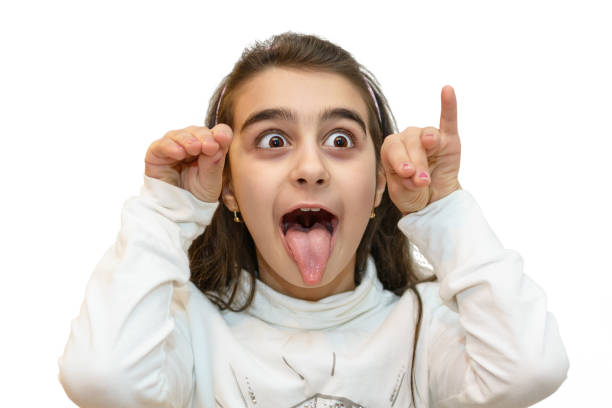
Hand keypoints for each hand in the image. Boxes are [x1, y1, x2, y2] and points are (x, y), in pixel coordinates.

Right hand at [144, 124, 232, 202]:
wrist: (179, 214)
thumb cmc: (197, 196)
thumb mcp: (212, 181)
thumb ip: (215, 161)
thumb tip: (220, 139)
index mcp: (209, 148)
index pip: (217, 133)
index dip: (220, 134)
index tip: (223, 139)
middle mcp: (191, 144)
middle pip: (198, 131)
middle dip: (204, 137)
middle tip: (210, 146)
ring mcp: (173, 147)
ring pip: (179, 135)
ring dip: (188, 140)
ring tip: (195, 148)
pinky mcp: (156, 154)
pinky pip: (161, 145)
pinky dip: (170, 146)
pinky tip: (179, 153)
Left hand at [381, 85, 461, 214]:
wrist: (433, 203)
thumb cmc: (412, 194)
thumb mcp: (401, 193)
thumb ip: (402, 182)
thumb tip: (414, 173)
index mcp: (392, 150)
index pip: (392, 148)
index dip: (398, 159)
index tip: (406, 174)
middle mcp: (408, 139)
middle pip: (409, 142)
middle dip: (415, 162)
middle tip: (421, 181)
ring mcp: (430, 138)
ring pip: (427, 136)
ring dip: (427, 152)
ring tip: (430, 170)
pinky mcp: (449, 140)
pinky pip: (449, 119)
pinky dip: (449, 105)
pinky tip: (447, 90)